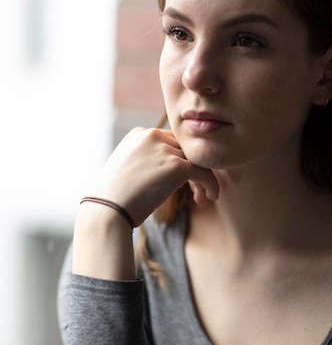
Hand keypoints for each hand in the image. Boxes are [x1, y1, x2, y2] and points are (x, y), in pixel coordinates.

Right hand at [89, 127, 218, 225]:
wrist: (107, 210)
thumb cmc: (113, 198)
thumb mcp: (127, 169)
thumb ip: (147, 161)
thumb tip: (163, 172)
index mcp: (139, 134)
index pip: (170, 142)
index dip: (179, 160)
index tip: (183, 181)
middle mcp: (152, 135)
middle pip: (185, 149)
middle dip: (192, 169)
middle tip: (195, 191)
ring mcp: (165, 150)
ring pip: (196, 160)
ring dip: (202, 179)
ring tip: (202, 198)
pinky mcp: (176, 166)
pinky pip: (204, 173)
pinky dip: (211, 185)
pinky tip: (211, 197)